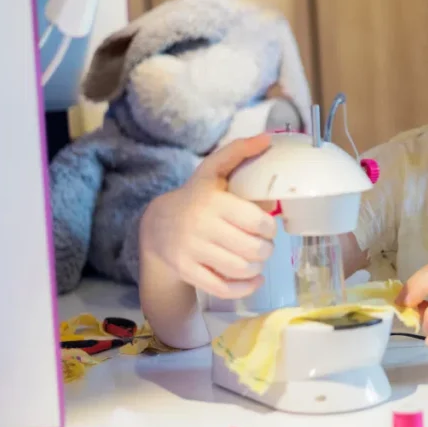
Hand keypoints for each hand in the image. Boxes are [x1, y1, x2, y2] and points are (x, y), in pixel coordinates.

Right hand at [140, 135, 276, 299]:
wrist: (157, 225)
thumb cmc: (196, 195)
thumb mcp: (214, 169)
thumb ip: (240, 151)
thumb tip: (268, 139)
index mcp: (213, 201)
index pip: (257, 221)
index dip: (270, 228)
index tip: (269, 226)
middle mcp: (201, 226)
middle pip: (252, 249)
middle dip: (266, 249)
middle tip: (264, 245)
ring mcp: (192, 251)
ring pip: (240, 269)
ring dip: (256, 268)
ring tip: (256, 259)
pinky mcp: (186, 271)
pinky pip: (222, 288)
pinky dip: (244, 288)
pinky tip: (252, 280)